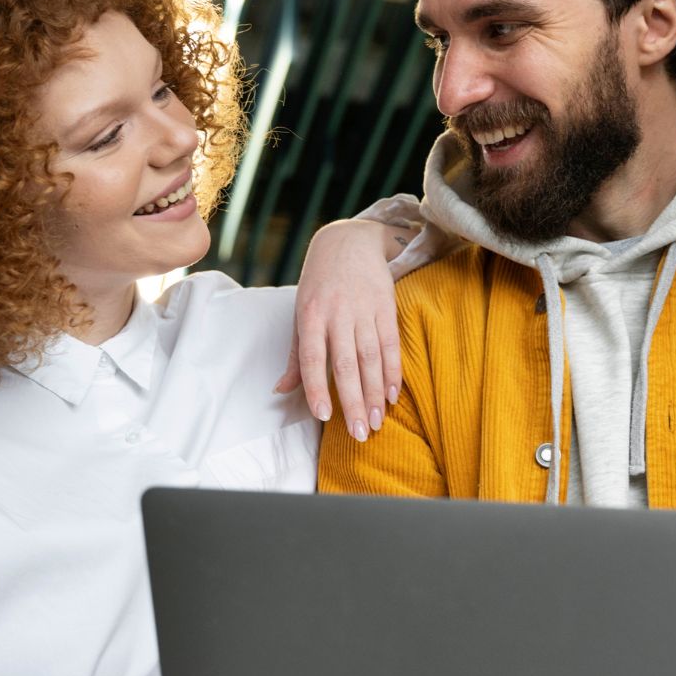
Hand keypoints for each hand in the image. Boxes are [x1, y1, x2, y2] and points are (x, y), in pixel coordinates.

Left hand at [277, 219, 403, 440]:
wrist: (348, 241)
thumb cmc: (318, 283)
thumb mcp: (300, 313)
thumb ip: (296, 355)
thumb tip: (281, 391)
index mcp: (310, 316)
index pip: (313, 358)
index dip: (317, 388)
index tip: (325, 416)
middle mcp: (337, 313)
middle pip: (346, 365)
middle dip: (354, 402)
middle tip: (360, 434)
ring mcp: (364, 310)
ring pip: (371, 358)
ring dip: (376, 393)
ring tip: (377, 421)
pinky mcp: (386, 306)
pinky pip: (391, 344)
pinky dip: (393, 371)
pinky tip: (393, 394)